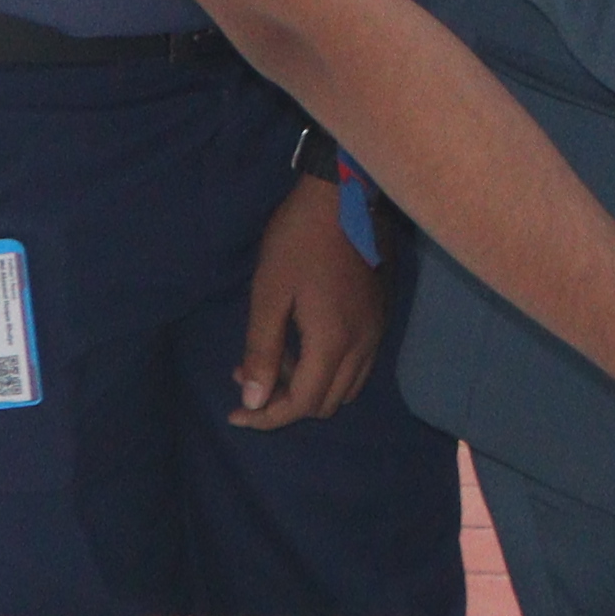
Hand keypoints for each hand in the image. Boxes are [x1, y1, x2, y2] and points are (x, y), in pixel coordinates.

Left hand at [228, 176, 382, 427]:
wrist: (343, 198)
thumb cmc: (298, 242)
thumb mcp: (268, 296)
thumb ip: (263, 352)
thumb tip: (254, 401)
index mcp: (333, 342)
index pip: (303, 404)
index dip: (268, 417)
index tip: (235, 413)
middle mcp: (363, 345)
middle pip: (327, 403)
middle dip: (285, 402)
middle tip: (249, 375)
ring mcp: (376, 331)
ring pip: (346, 387)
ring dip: (308, 386)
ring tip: (274, 359)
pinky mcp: (379, 318)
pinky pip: (357, 364)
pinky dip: (327, 368)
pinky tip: (302, 341)